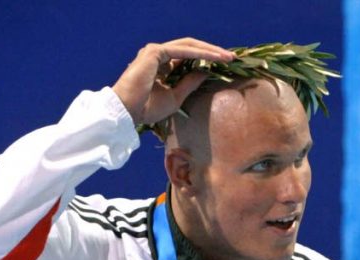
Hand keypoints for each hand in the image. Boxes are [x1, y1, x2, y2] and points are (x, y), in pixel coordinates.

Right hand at [112, 38, 234, 124]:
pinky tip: (214, 57)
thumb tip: (207, 72)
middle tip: (232, 57)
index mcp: (161, 65)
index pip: (188, 58)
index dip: (207, 60)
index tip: (225, 65)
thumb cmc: (147, 109)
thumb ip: (190, 83)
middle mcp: (158, 55)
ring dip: (209, 50)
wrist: (128, 112)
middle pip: (190, 48)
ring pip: (188, 46)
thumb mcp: (176, 97)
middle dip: (212, 52)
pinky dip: (199, 53)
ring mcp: (155, 51)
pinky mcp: (155, 52)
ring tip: (227, 56)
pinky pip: (182, 50)